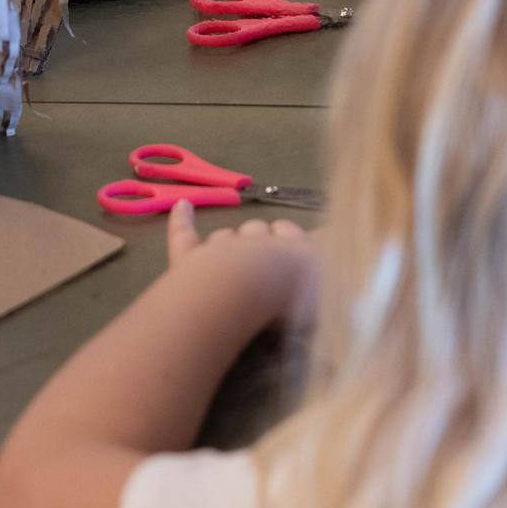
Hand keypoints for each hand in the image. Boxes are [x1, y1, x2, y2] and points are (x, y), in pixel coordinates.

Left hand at [166, 201, 319, 330]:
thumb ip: (322, 271)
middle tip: (261, 271)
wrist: (249, 294)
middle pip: (257, 229)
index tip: (289, 253)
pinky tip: (182, 207)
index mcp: (291, 248)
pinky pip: (184, 233)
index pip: (291, 232)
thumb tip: (325, 249)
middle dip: (258, 240)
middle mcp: (258, 241)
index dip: (288, 238)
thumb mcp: (321, 298)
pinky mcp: (193, 257)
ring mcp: (224, 247)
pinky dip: (181, 220)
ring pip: (225, 235)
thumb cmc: (290, 301)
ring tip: (230, 269)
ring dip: (227, 243)